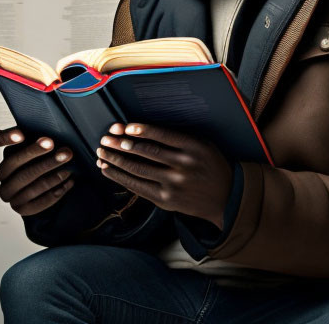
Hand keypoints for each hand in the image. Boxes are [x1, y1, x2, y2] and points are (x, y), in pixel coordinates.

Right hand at [0, 126, 74, 215]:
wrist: (47, 188)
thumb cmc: (45, 161)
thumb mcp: (41, 147)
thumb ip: (36, 136)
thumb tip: (35, 128)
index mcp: (6, 155)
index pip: (0, 142)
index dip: (9, 139)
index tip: (22, 134)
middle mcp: (3, 177)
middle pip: (16, 165)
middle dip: (39, 156)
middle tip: (63, 150)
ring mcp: (10, 195)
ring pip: (30, 186)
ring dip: (53, 177)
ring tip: (69, 169)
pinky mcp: (21, 209)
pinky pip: (38, 203)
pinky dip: (55, 193)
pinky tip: (68, 183)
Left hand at [96, 123, 233, 229]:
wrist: (226, 199)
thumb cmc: (211, 166)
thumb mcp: (204, 145)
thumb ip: (180, 138)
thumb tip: (145, 130)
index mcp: (193, 148)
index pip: (163, 136)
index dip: (142, 131)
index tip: (125, 127)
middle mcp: (183, 166)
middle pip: (146, 152)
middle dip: (121, 144)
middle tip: (105, 138)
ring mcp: (173, 184)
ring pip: (138, 169)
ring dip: (116, 159)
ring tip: (102, 151)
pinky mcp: (166, 200)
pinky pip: (137, 187)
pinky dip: (120, 177)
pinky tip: (108, 169)